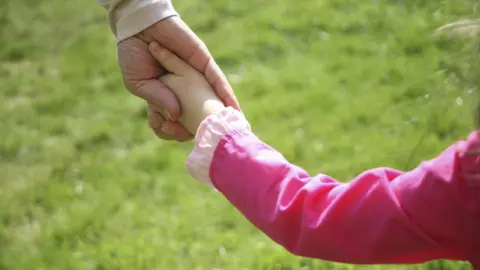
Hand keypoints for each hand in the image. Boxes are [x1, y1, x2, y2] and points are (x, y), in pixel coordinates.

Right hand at [117, 16, 239, 140]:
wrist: (139, 27)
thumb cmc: (134, 55)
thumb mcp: (139, 83)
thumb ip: (157, 99)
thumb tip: (176, 115)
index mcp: (166, 97)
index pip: (173, 122)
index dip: (173, 131)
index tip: (173, 132)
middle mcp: (184, 90)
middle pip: (196, 115)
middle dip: (202, 128)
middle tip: (204, 138)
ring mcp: (196, 77)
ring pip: (212, 100)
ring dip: (221, 115)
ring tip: (229, 131)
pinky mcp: (203, 62)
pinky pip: (217, 80)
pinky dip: (226, 94)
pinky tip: (233, 109)